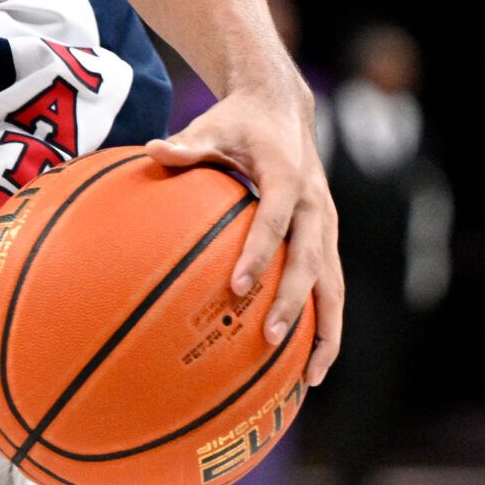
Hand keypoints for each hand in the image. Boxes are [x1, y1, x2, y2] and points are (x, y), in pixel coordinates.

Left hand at [147, 80, 342, 385]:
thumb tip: (152, 149)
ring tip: (310, 377)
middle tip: (271, 339)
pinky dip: (326, 324)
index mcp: (288, 178)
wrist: (283, 107)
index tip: (237, 287)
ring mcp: (326, 225)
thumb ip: (187, 144)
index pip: (274, 220)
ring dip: (326, 330)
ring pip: (333, 284)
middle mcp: (315, 206)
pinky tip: (310, 365)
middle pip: (310, 260)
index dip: (259, 253)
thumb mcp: (212, 126)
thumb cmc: (238, 121)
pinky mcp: (326, 239)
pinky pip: (331, 287)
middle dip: (293, 302)